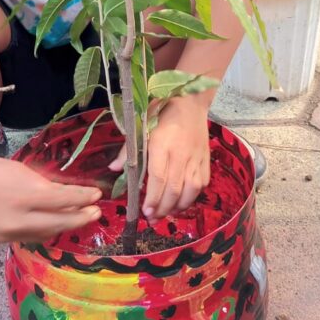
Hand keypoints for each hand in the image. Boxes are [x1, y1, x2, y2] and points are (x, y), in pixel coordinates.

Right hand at [0, 153, 101, 242]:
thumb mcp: (15, 169)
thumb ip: (39, 183)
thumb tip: (61, 192)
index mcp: (25, 195)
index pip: (65, 200)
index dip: (84, 198)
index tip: (97, 195)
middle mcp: (20, 219)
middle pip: (59, 222)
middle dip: (80, 218)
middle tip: (96, 213)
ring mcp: (9, 233)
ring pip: (45, 233)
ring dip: (63, 226)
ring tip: (78, 219)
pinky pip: (28, 237)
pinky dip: (43, 231)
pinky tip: (52, 226)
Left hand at [109, 101, 209, 221]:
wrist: (191, 99)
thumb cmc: (161, 110)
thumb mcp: (141, 125)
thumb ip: (129, 149)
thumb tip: (114, 169)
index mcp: (162, 144)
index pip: (158, 178)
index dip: (152, 198)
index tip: (145, 212)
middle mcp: (181, 154)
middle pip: (174, 189)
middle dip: (162, 208)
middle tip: (152, 219)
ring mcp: (196, 158)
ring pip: (190, 190)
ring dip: (178, 206)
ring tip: (166, 213)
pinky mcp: (206, 159)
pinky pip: (202, 184)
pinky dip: (192, 197)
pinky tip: (181, 201)